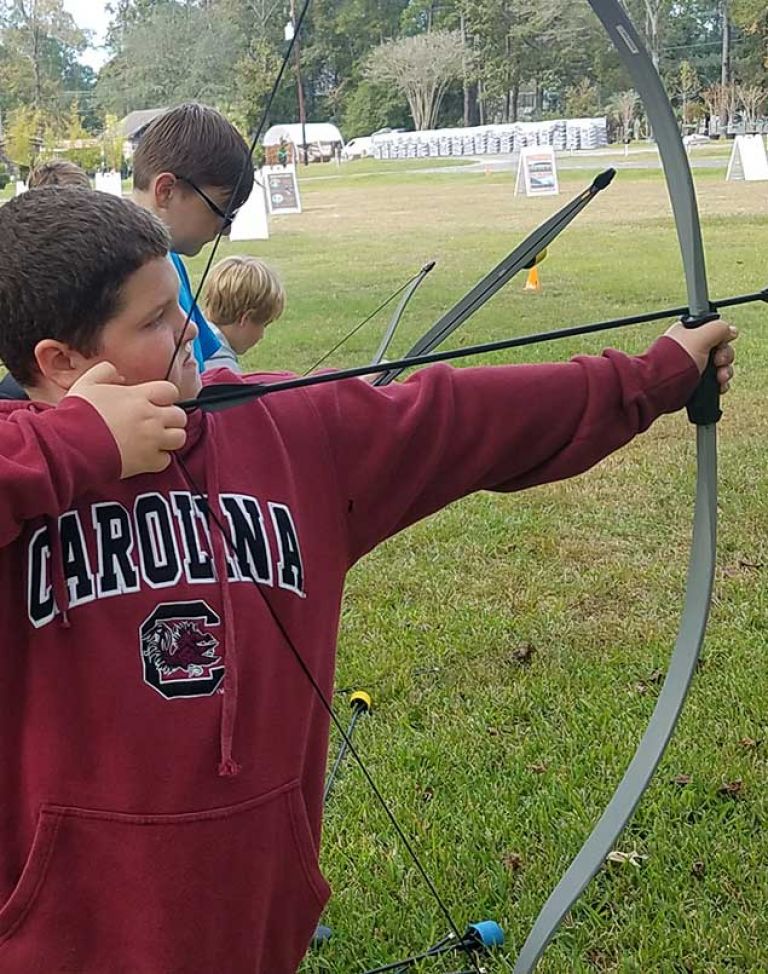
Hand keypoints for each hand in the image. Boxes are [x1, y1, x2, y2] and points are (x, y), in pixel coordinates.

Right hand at [66, 362, 187, 477]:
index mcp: (138, 397)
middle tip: (158, 423)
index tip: (156, 402)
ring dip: (170, 438)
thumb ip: (105, 371)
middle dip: (171, 418)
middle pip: (179, 415)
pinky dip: (159, 459)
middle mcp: (150, 417)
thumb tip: (119, 377)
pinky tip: (146, 455)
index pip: (170, 391)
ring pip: (180, 437)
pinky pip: (166, 460)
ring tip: (156, 440)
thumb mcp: (86, 383)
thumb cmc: (77, 415)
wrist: (71, 444)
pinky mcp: (147, 461)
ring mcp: (151, 440)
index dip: (165, 396)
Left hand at [664, 318, 736, 392]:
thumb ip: (719, 328)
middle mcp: (691, 349)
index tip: (722, 343)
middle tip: (718, 362)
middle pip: (720, 350)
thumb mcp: (701, 336)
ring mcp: (693, 366)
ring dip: (725, 372)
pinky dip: (720, 384)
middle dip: (725, 357)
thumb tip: (731, 330)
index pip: (714, 332)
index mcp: (688, 333)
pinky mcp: (694, 382)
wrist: (663, 386)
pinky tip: (719, 386)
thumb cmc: (676, 359)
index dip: (722, 338)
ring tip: (720, 378)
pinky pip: (715, 382)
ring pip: (719, 367)